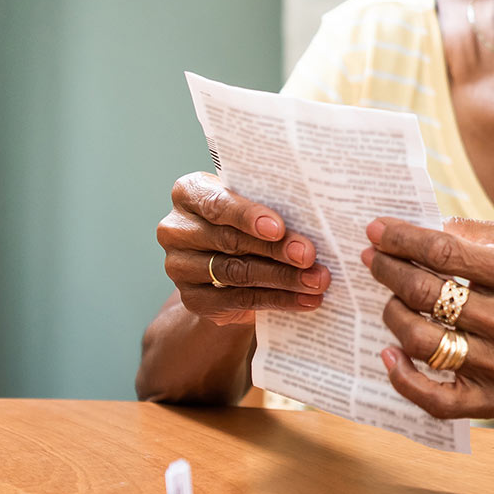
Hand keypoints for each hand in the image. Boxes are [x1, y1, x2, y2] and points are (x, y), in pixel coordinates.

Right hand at [156, 172, 327, 325]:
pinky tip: (306, 299)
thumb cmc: (246, 223)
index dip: (247, 216)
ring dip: (283, 278)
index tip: (278, 228)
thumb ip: (270, 208)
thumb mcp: (252, 208)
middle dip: (276, 249)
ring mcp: (179, 266)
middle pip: (231, 240)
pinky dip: (278, 300)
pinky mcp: (193, 299)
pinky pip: (239, 300)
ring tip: (317, 281)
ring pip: (237, 272)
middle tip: (309, 256)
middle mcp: (176, 229)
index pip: (216, 203)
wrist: (225, 270)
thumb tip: (316, 225)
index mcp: (189, 193)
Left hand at [363, 216, 493, 418]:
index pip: (446, 253)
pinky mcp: (491, 400)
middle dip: (389, 270)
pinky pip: (435, 398)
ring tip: (390, 300)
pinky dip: (403, 378)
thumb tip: (428, 227)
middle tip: (372, 260)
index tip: (376, 230)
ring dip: (393, 315)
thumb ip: (479, 233)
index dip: (403, 239)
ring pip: (423, 341)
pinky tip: (389, 355)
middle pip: (427, 294)